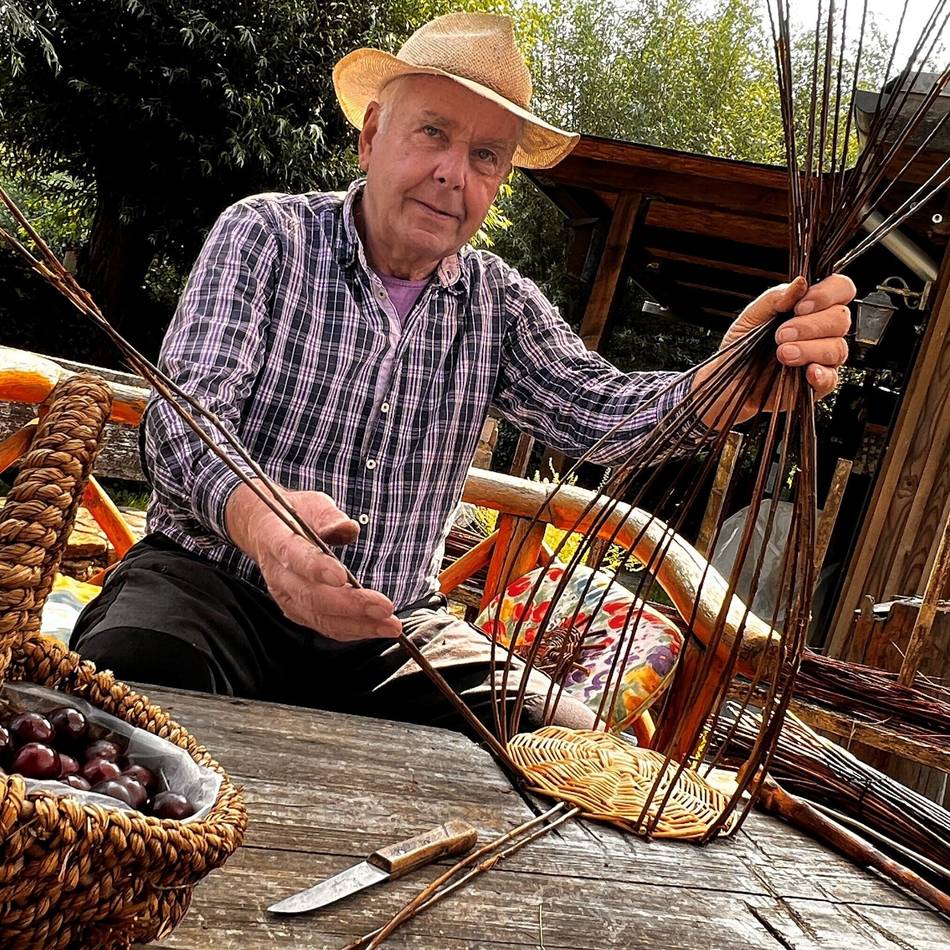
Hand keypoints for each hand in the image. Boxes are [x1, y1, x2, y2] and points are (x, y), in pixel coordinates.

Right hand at [225, 481, 400, 640]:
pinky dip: (350, 630)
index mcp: (278, 540)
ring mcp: (285, 596)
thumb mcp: (311, 504)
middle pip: (311, 596)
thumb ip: (328, 516)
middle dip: (351, 605)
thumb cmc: (294, 516)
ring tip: (389, 626)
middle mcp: (279, 574)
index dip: (316, 568)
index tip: (342, 577)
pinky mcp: (296, 610)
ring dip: (357, 625)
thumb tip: (348, 527)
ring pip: (319, 617)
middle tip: (384, 608)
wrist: (266, 531)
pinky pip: (323, 625)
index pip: (295, 556)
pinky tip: (374, 628)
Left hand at [695, 274, 853, 425]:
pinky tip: (806, 371)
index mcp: (810, 309)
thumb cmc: (741, 348)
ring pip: (837, 348)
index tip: (801, 306)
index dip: (828, 294)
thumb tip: (800, 282)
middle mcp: (821, 332)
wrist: (728, 381)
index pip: (840, 289)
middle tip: (781, 335)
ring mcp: (822, 359)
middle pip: (841, 319)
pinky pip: (832, 379)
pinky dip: (821, 374)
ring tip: (782, 353)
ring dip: (809, 348)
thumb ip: (775, 298)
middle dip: (811, 325)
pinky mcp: (817, 385)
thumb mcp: (751, 317)